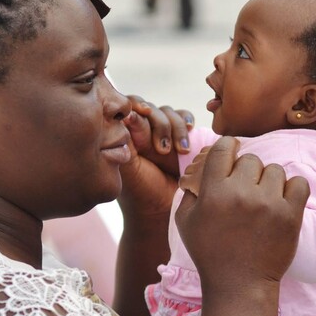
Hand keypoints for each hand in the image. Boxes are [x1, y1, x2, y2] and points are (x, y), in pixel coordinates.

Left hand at [118, 96, 193, 215]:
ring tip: (181, 152)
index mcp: (124, 135)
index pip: (128, 107)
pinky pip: (185, 118)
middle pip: (151, 108)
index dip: (136, 106)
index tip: (141, 113)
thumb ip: (125, 140)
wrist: (165, 210)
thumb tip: (127, 114)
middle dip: (160, 125)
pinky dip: (187, 121)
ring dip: (176, 129)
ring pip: (170, 113)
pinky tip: (190, 130)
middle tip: (162, 150)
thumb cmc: (141, 191)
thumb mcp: (128, 165)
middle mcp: (142, 131)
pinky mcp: (181, 137)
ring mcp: (162, 133)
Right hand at [175, 137, 310, 287]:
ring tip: (263, 201)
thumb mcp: (186, 221)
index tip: (231, 156)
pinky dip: (293, 189)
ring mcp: (268, 204)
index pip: (224, 147)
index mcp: (213, 192)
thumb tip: (199, 168)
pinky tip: (282, 201)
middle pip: (251, 159)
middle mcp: (241, 193)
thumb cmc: (210, 253)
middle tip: (245, 191)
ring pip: (274, 170)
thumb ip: (190, 191)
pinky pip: (299, 183)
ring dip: (269, 182)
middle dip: (247, 172)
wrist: (239, 285)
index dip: (228, 148)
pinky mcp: (291, 215)